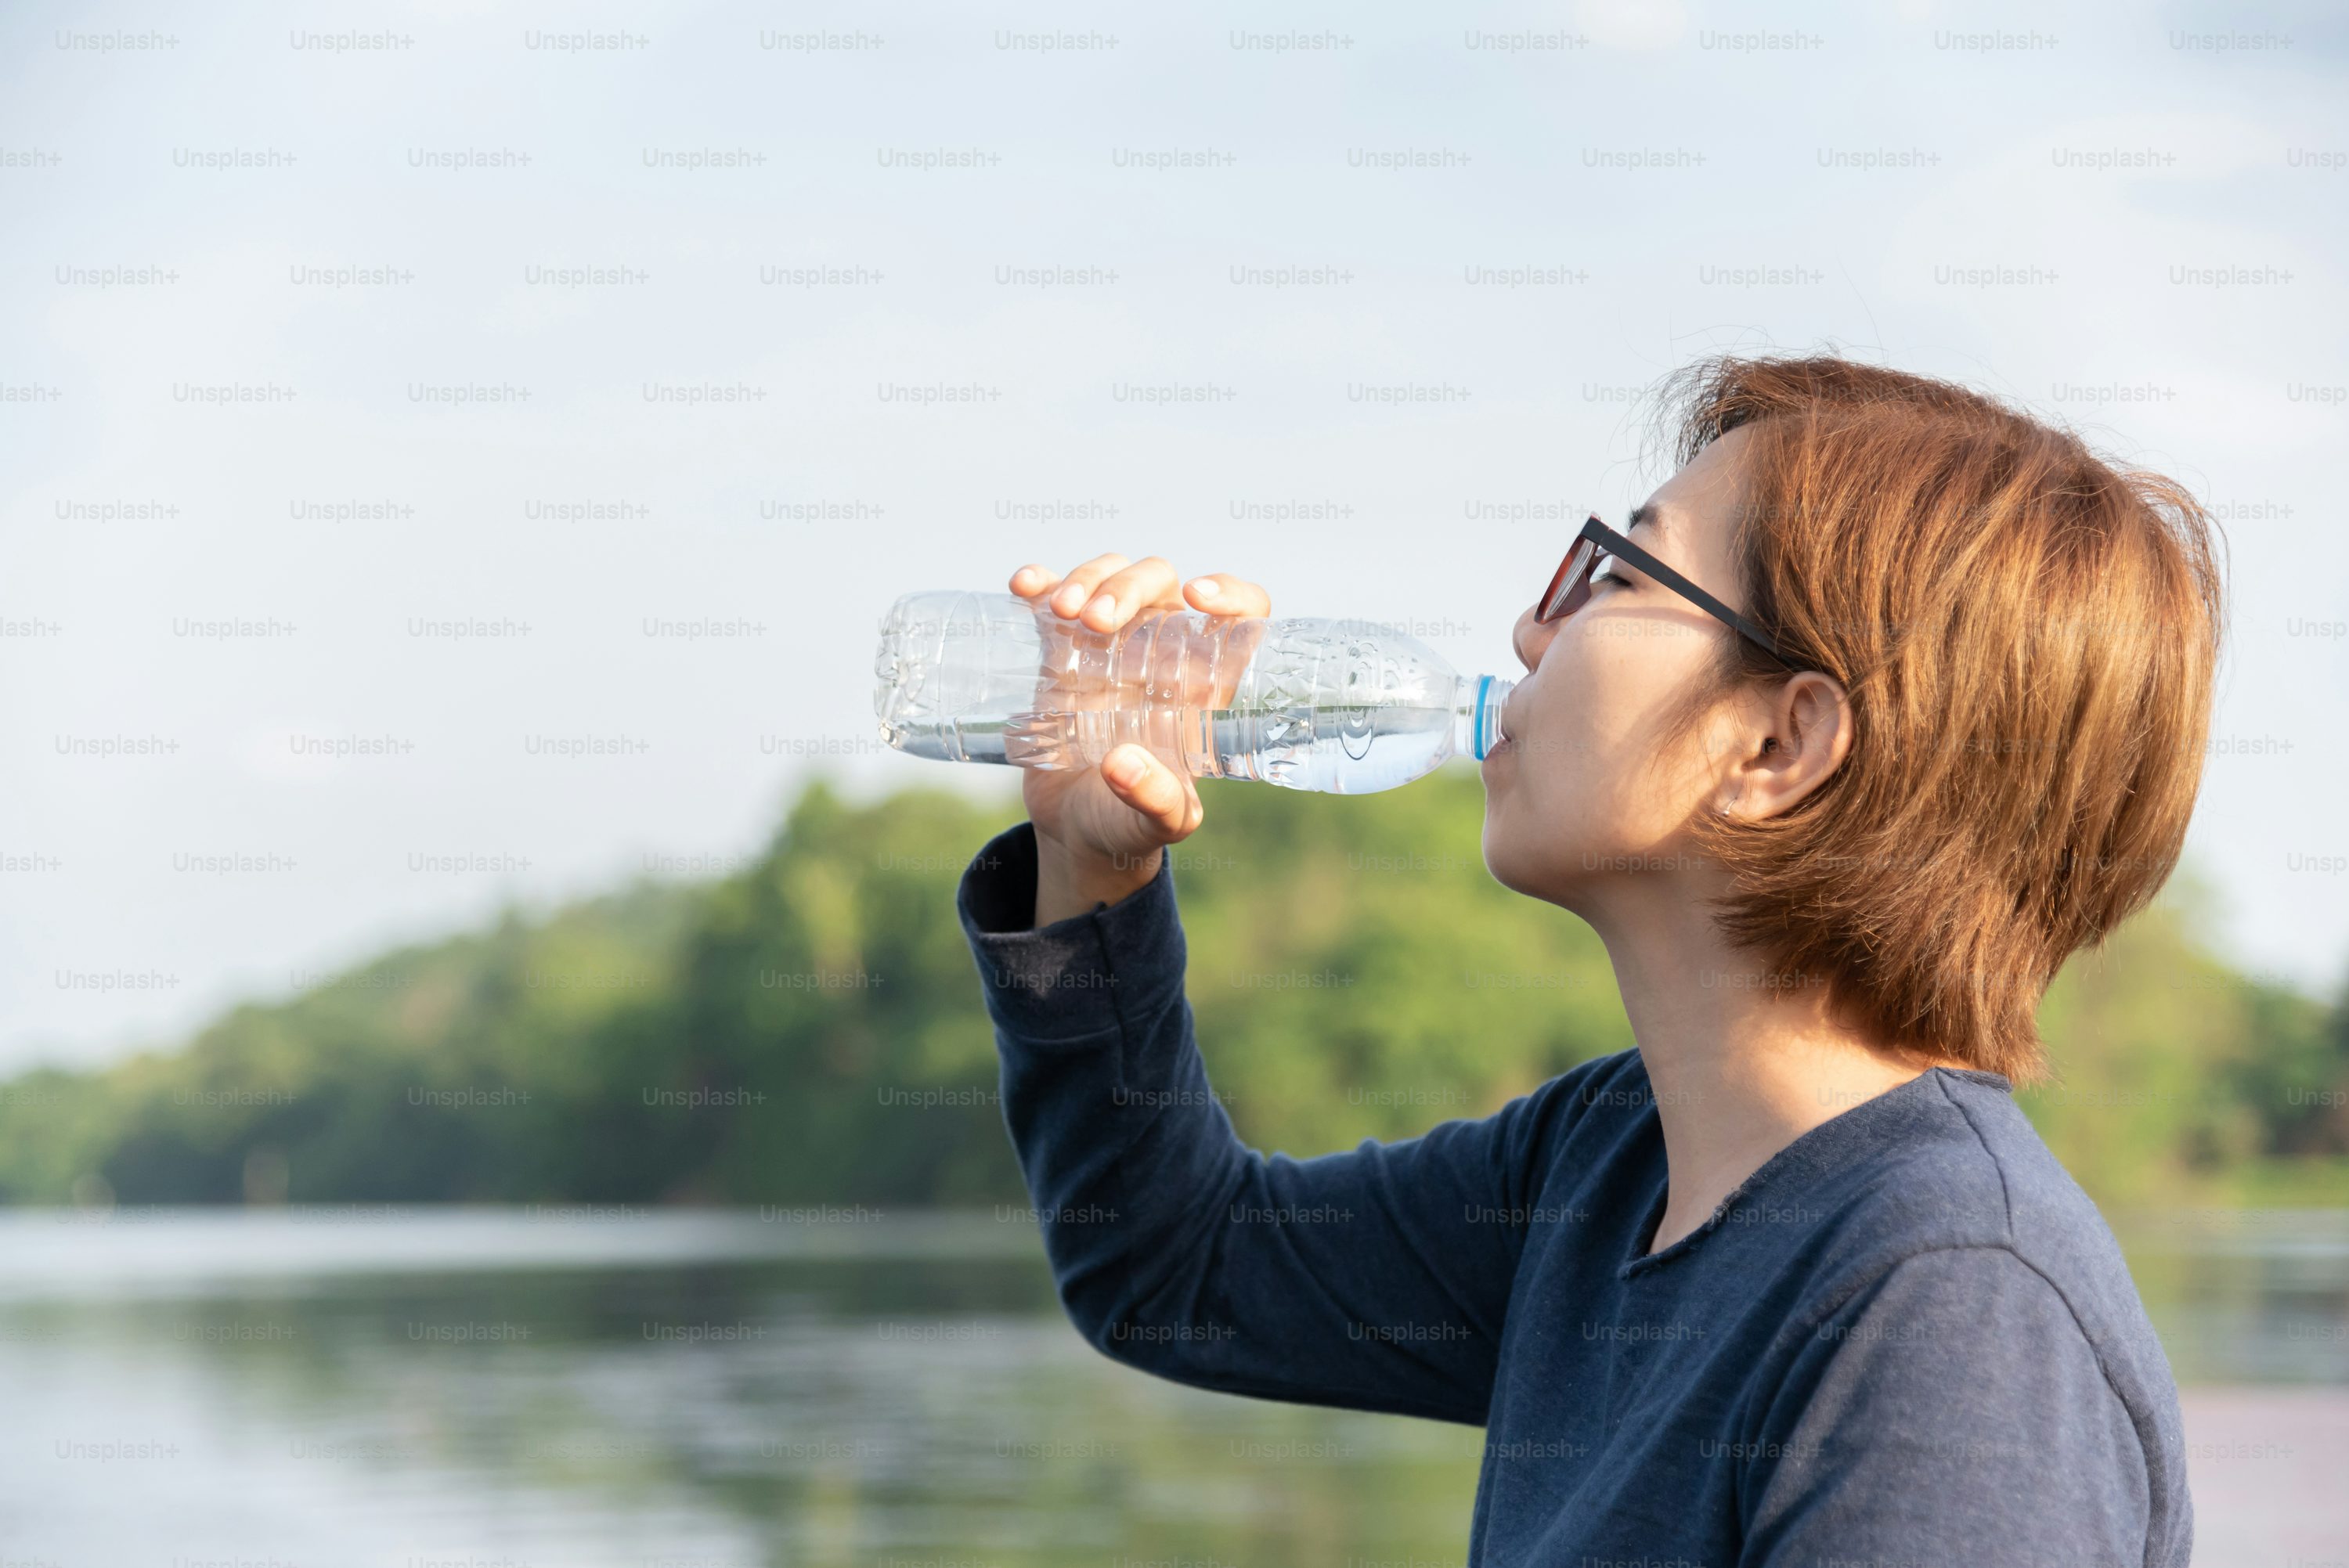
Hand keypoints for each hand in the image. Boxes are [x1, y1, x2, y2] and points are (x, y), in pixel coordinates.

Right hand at [1007, 554, 1272, 925]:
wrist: (1074, 833)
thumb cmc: (1130, 826)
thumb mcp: (1156, 824)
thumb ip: (1155, 800)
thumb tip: (1121, 762)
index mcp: (1203, 687)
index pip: (1241, 617)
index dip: (1232, 593)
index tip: (1198, 597)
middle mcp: (1162, 656)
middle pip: (1162, 583)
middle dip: (1131, 586)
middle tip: (1098, 621)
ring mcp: (1110, 647)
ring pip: (1112, 576)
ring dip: (1089, 578)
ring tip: (1064, 612)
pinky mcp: (1063, 652)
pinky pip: (1056, 600)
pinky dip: (1041, 583)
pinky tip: (1023, 585)